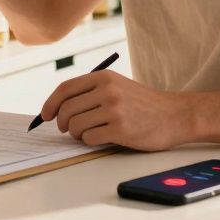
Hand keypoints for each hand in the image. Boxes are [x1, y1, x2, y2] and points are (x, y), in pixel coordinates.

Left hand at [38, 70, 189, 150]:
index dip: (51, 103)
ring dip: (76, 134)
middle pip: (67, 109)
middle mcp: (107, 91)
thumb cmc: (142, 104)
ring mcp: (114, 110)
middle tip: (67, 129)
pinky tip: (101, 138)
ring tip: (87, 133)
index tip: (46, 115)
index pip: (65, 89)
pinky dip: (90, 141)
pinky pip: (90, 139)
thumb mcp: (117, 86)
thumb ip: (91, 91)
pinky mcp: (120, 129)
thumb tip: (57, 107)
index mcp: (104, 77)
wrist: (174, 115)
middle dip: (62, 122)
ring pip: (76, 125)